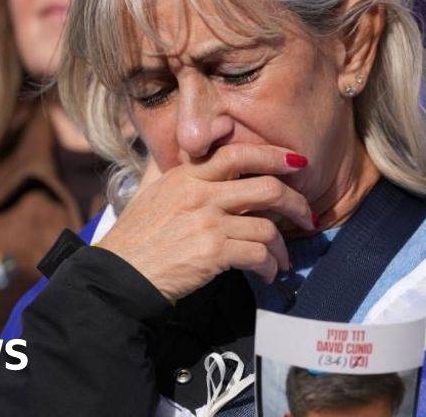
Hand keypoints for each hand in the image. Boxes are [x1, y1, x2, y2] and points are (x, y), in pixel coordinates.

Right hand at [96, 144, 314, 301]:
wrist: (118, 276)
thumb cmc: (134, 239)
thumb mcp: (149, 192)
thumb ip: (170, 170)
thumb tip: (185, 147)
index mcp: (186, 175)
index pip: (238, 153)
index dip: (274, 155)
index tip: (297, 162)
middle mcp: (199, 193)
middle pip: (267, 187)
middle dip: (296, 202)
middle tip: (307, 215)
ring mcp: (207, 222)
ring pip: (267, 227)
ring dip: (282, 247)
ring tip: (282, 259)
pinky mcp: (212, 252)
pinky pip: (258, 255)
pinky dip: (270, 266)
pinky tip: (268, 273)